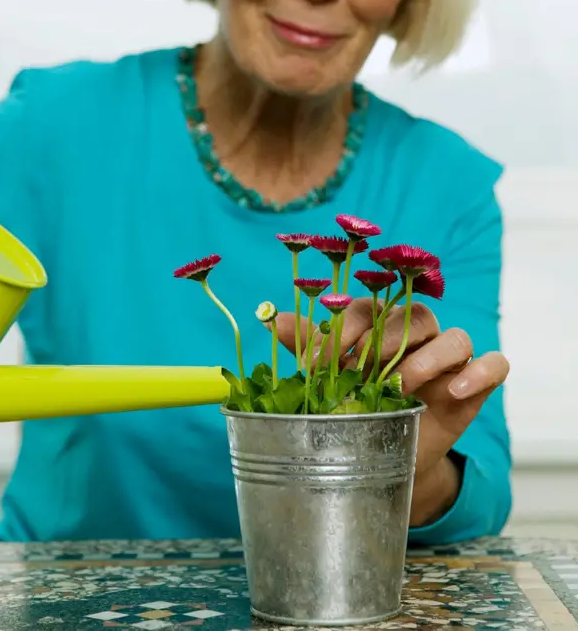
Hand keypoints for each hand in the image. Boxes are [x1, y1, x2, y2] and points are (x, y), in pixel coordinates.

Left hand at [276, 298, 508, 525]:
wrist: (391, 458)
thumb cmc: (358, 408)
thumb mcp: (330, 380)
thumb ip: (309, 347)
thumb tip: (272, 318)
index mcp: (380, 324)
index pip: (368, 308)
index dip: (343, 328)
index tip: (318, 362)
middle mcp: (418, 334)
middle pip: (414, 316)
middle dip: (385, 342)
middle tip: (361, 373)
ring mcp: (449, 359)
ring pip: (455, 336)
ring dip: (429, 357)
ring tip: (402, 386)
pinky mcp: (474, 385)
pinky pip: (495, 364)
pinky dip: (479, 372)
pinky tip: (452, 391)